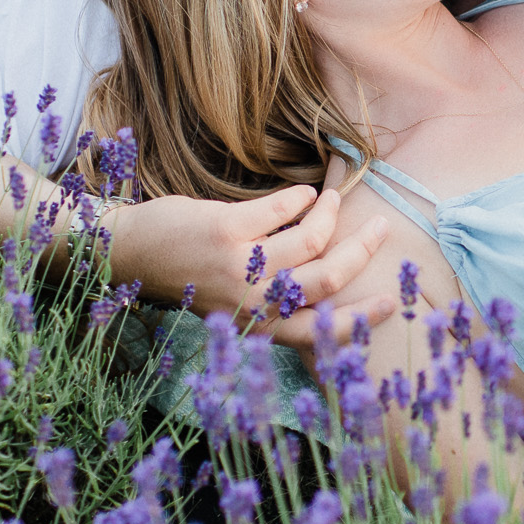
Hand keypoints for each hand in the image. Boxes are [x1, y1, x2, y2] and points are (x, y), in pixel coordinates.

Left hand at [97, 187, 397, 341]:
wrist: (129, 256)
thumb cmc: (187, 279)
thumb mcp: (233, 306)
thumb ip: (274, 300)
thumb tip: (327, 277)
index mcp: (257, 326)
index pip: (320, 330)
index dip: (362, 319)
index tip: (393, 303)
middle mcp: (251, 302)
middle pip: (328, 277)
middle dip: (362, 250)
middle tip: (381, 228)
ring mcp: (239, 265)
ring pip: (310, 239)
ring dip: (330, 215)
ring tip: (333, 199)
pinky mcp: (226, 230)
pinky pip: (281, 209)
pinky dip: (299, 198)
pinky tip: (304, 193)